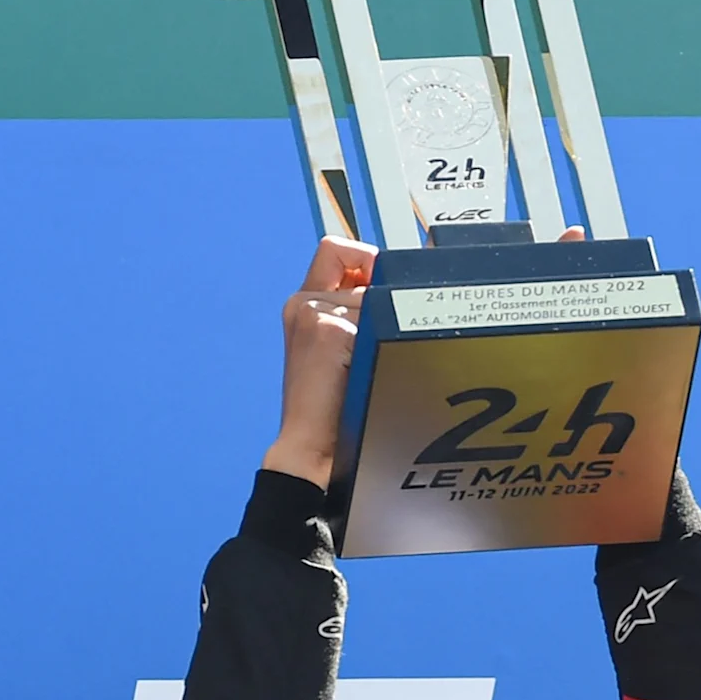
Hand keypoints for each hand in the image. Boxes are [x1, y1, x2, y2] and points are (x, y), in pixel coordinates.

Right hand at [264, 236, 376, 486]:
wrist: (312, 448)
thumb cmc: (334, 408)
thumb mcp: (344, 349)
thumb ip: (359, 311)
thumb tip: (396, 284)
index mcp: (304, 306)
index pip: (337, 251)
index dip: (366, 260)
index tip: (382, 287)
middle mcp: (304, 303)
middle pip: (365, 265)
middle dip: (384, 299)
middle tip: (374, 342)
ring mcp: (314, 314)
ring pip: (376, 295)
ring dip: (385, 328)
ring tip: (365, 366)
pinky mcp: (327, 330)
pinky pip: (379, 319)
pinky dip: (382, 344)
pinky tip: (363, 372)